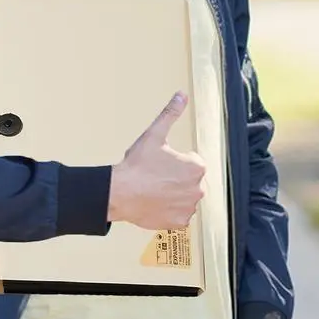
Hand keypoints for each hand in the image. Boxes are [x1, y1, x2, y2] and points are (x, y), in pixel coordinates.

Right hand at [107, 92, 204, 229]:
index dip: (176, 160)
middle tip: (156, 176)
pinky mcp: (179, 222)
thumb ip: (171, 114)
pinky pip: (179, 215)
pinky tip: (156, 203)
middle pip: (189, 180)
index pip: (192, 162)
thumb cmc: (137, 165)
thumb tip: (181, 95)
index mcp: (196, 167)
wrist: (120, 193)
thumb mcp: (154, 135)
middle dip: (176, 178)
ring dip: (174, 194)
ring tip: (154, 189)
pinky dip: (170, 210)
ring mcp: (188, 207)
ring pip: (184, 197)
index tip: (161, 162)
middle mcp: (197, 189)